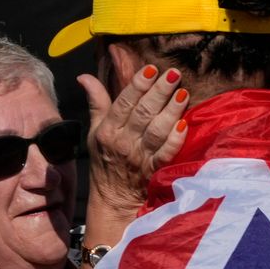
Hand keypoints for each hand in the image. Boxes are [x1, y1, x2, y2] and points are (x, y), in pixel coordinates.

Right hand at [77, 64, 187, 219]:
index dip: (138, 84)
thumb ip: (96, 102)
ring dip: (171, 110)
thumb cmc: (105, 160)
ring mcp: (140, 157)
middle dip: (160, 91)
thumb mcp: (95, 131)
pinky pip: (166, 153)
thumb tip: (85, 77)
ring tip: (183, 92)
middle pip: (143, 113)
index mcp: (108, 130)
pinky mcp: (154, 171)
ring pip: (157, 130)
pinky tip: (185, 124)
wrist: (113, 199)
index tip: (151, 68)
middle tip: (174, 73)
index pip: (124, 102)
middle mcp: (124, 142)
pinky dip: (175, 139)